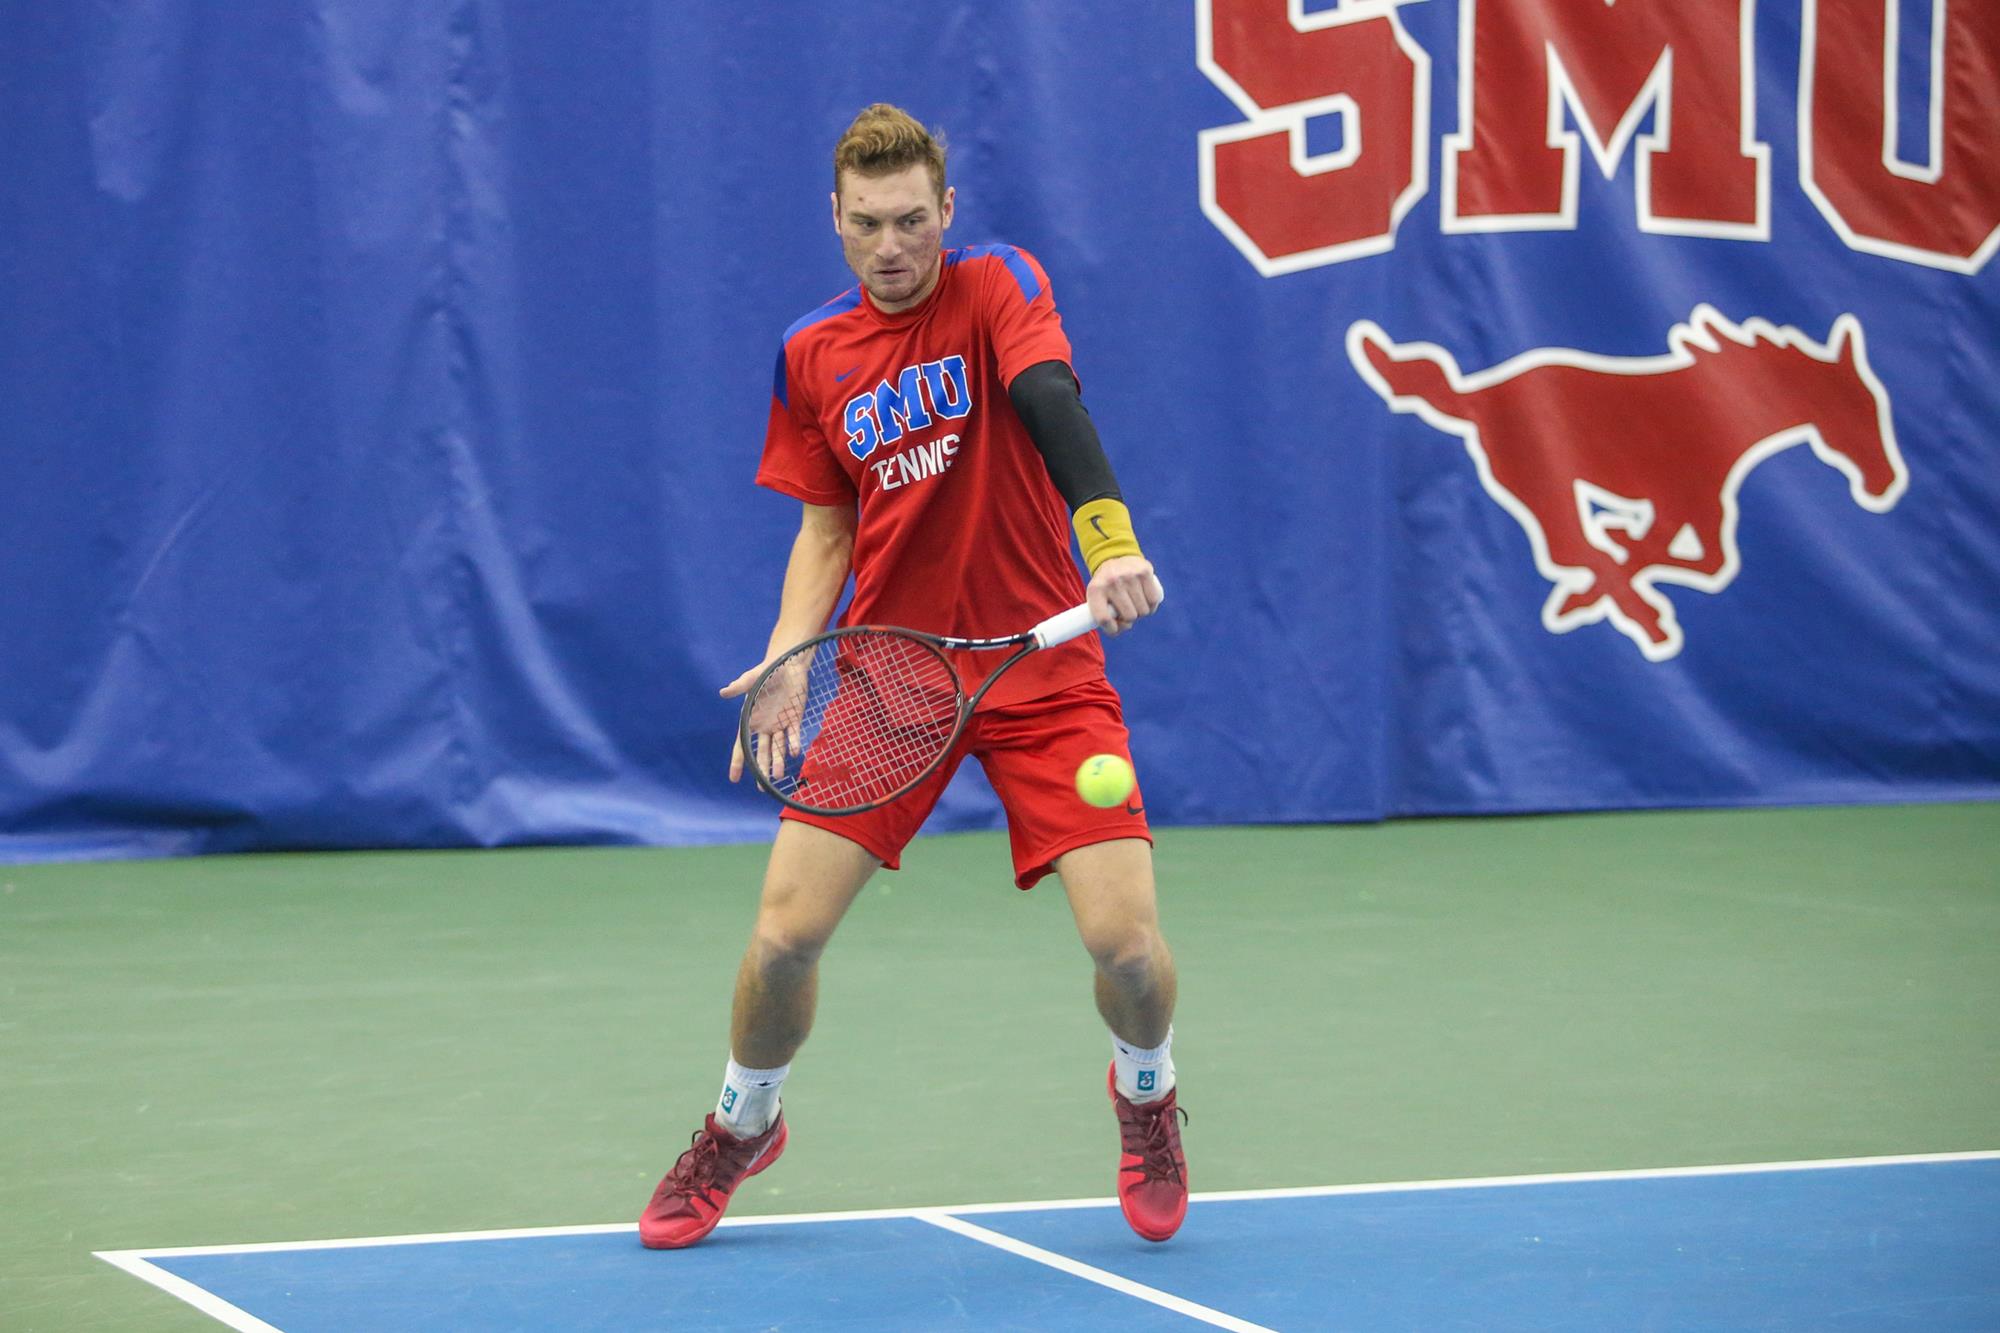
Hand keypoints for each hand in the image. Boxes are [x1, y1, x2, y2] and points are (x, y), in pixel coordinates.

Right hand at [720, 650, 809, 782]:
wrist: (788, 664)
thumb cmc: (766, 671)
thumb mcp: (751, 678)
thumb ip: (739, 686)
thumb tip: (723, 691)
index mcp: (750, 720)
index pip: (741, 745)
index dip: (738, 761)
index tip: (734, 779)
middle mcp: (764, 726)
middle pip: (761, 752)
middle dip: (761, 770)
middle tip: (762, 788)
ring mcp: (780, 724)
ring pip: (778, 748)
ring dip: (778, 762)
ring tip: (778, 777)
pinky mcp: (794, 719)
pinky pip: (793, 735)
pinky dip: (794, 743)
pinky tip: (795, 753)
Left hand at [1087, 555, 1162, 636]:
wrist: (1115, 556)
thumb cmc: (1106, 585)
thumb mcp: (1097, 597)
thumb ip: (1104, 617)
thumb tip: (1118, 631)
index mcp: (1096, 590)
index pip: (1104, 618)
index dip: (1111, 629)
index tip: (1115, 628)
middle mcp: (1112, 581)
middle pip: (1129, 616)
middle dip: (1129, 619)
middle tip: (1126, 612)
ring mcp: (1129, 575)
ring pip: (1143, 611)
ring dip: (1141, 613)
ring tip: (1135, 605)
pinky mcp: (1144, 572)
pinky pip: (1153, 600)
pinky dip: (1152, 605)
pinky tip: (1146, 602)